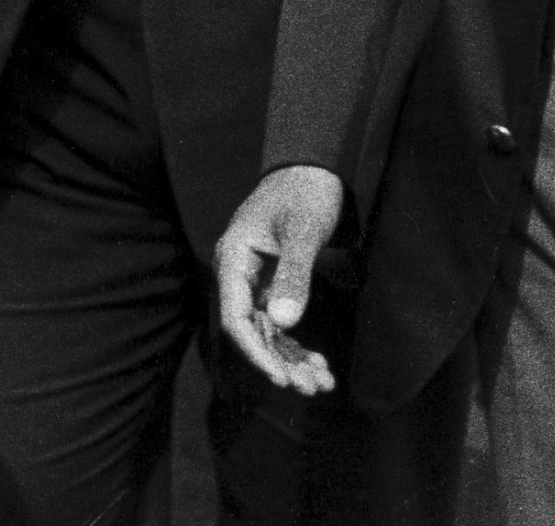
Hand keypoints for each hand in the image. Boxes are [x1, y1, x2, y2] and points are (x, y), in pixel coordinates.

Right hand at [215, 164, 345, 395]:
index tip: (281, 377)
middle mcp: (239, 274)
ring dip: (291, 359)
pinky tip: (319, 365)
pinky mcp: (273, 285)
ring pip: (268, 333)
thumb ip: (294, 274)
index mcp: (233, 259)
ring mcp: (255, 282)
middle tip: (312, 388)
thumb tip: (285, 322)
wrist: (314, 168)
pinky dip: (297, 346)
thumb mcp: (304, 232)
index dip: (256, 352)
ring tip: (321, 384)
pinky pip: (280, 324)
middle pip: (253, 331)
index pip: (236, 318)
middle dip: (280, 362)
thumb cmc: (306, 192)